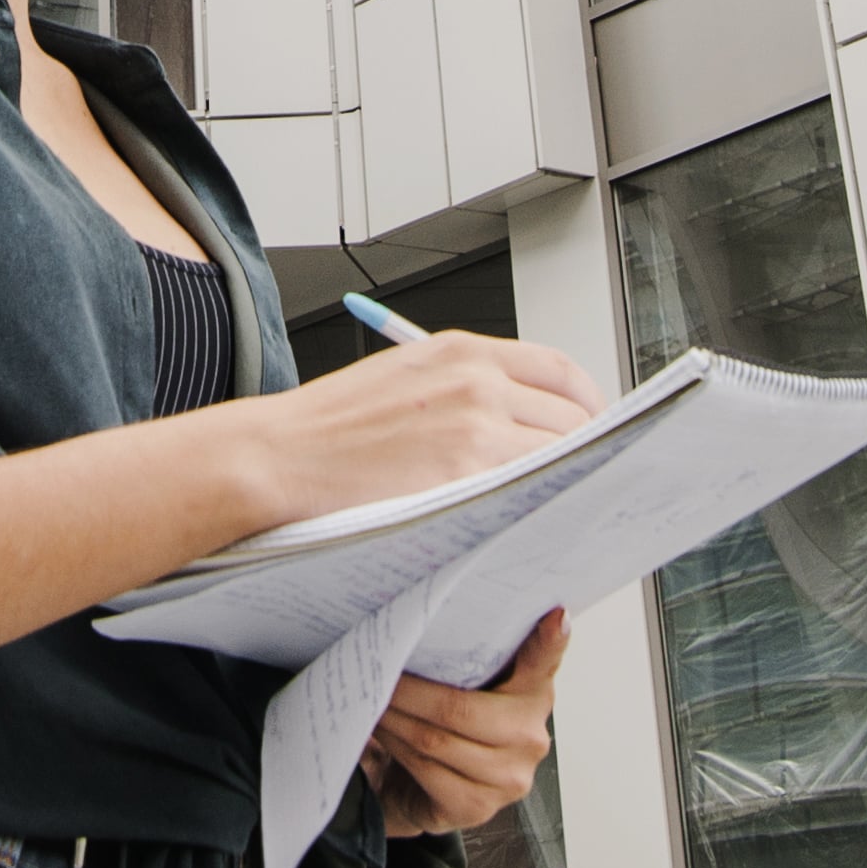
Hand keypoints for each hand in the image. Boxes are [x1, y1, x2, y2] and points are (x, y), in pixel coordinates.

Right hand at [227, 332, 596, 530]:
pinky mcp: (465, 470)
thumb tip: (517, 420)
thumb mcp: (401, 378)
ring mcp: (474, 423)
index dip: (585, 402)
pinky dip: (542, 501)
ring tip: (559, 503)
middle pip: (571, 412)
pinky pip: (531, 486)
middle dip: (584, 447)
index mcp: (459, 350)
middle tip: (583, 476)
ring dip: (567, 479)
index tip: (588, 427)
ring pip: (559, 452)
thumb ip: (462, 388)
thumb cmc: (327, 430)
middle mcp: (475, 379)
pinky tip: (534, 517)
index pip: (557, 368)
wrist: (277, 457)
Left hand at [366, 613, 566, 834]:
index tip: (555, 615)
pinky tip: (381, 731)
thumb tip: (432, 615)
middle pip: (459, 708)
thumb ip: (470, 657)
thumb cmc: (452, 725)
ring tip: (372, 697)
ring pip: (436, 740)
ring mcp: (509, 778)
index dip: (550, 640)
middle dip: (408, 690)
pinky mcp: (478, 808)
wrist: (429, 792)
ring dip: (394, 717)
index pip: (545, 661)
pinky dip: (396, 746)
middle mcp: (530, 737)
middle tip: (378, 669)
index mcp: (534, 694)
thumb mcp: (469, 686)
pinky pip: (426, 769)